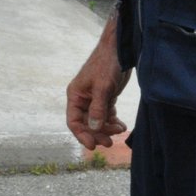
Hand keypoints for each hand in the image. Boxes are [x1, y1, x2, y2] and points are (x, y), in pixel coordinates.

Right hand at [66, 33, 129, 150]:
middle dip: (97, 133)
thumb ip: (98, 108)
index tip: (93, 145)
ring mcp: (94, 98)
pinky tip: (121, 125)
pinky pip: (106, 114)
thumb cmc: (107, 64)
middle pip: (86, 124)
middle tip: (110, 142)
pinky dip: (113, 121)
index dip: (82, 135)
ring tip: (120, 130)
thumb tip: (93, 129)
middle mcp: (82, 98)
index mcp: (75, 95)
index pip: (74, 121)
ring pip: (97, 121)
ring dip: (107, 128)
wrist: (120, 50)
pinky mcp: (105, 97)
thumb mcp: (102, 87)